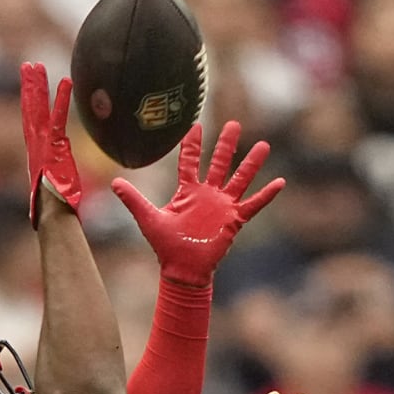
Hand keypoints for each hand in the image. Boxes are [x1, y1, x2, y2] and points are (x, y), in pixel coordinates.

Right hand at [20, 62, 80, 226]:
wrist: (53, 216)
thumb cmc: (56, 208)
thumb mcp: (56, 189)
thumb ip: (56, 180)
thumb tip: (59, 186)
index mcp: (37, 154)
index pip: (31, 123)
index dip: (29, 103)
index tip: (29, 87)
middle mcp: (35, 147)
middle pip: (29, 110)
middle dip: (28, 87)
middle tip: (27, 66)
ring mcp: (42, 146)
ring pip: (37, 109)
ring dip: (37, 86)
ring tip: (35, 65)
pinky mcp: (53, 146)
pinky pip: (58, 117)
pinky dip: (62, 99)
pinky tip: (66, 81)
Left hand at [111, 121, 284, 287]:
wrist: (182, 269)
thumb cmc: (165, 246)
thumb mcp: (148, 218)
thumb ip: (133, 200)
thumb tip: (114, 183)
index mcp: (187, 191)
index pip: (190, 162)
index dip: (192, 144)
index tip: (195, 125)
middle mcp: (207, 195)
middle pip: (219, 163)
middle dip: (226, 145)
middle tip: (234, 123)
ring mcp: (222, 206)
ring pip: (239, 179)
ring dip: (251, 163)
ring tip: (264, 145)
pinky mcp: (234, 220)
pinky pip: (253, 205)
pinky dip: (266, 195)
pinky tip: (280, 182)